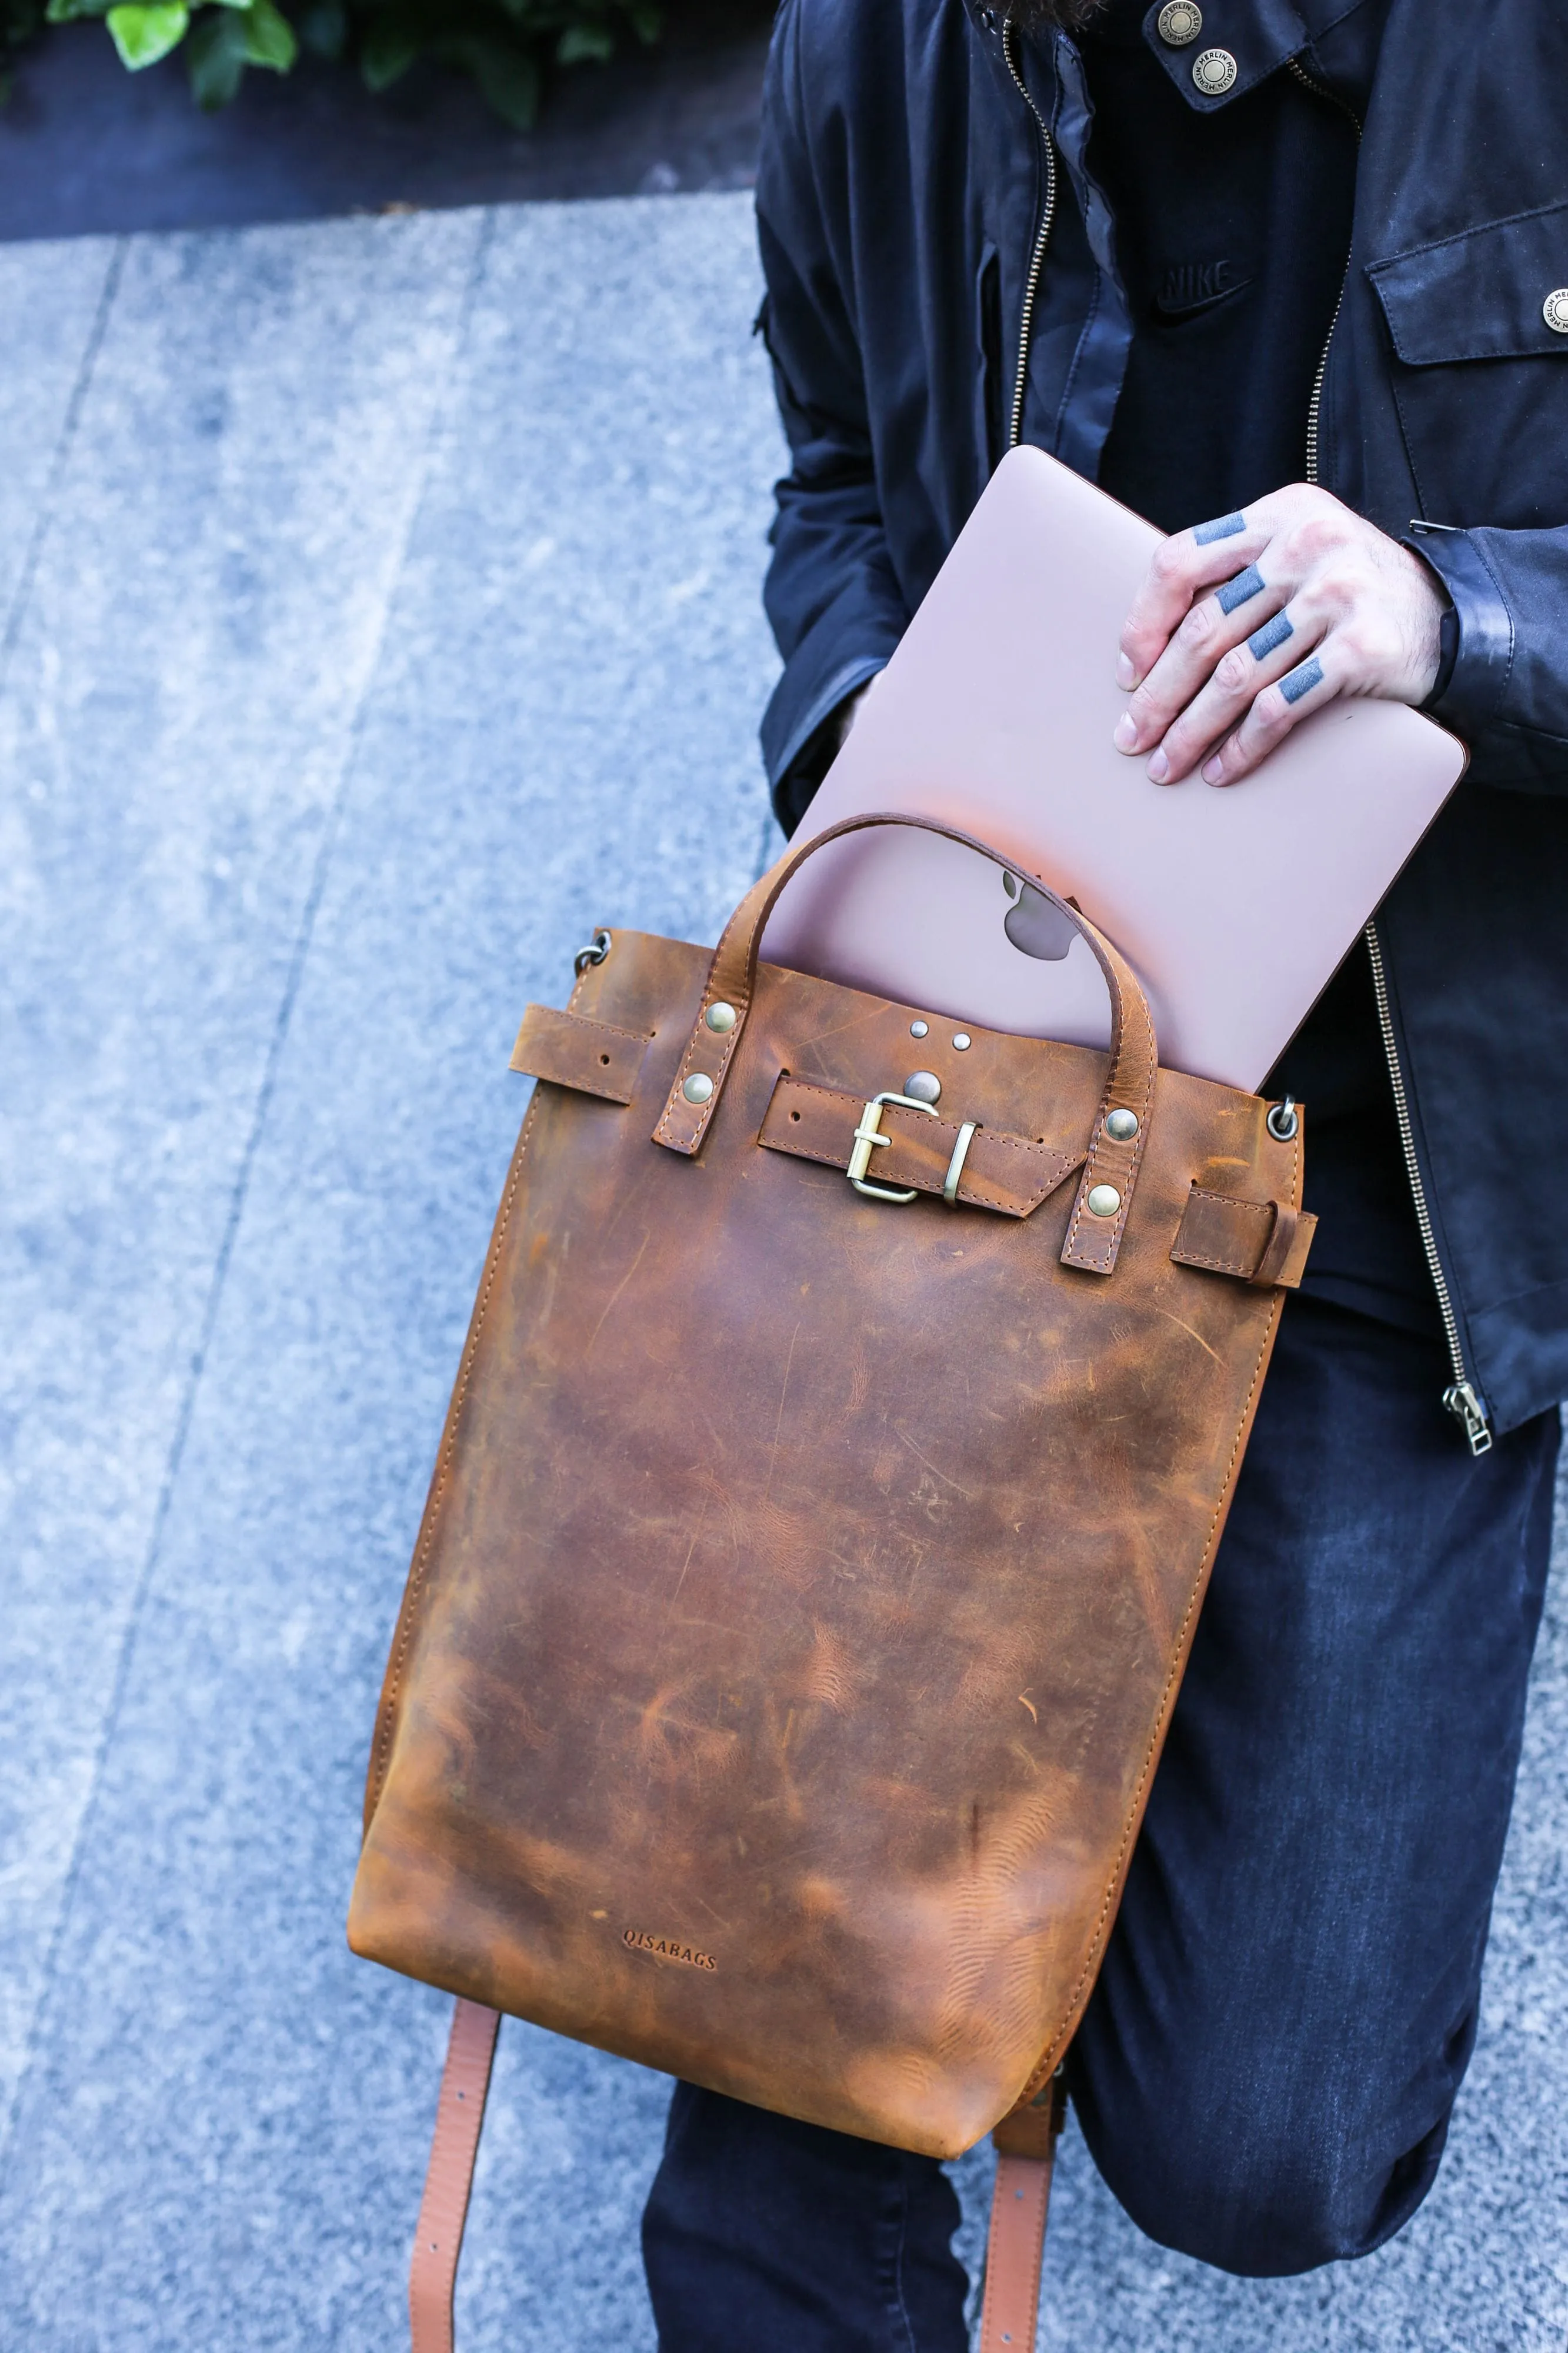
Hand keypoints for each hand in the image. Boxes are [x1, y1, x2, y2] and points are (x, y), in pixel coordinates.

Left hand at [1111, 485, 1446, 786]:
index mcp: (1278, 515)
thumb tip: (1148, 642)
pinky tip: (1222, 769)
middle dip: (1158, 694)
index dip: (1143, 622)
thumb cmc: (1353, 593)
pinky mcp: (1362, 648)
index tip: (1127, 672)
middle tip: (1130, 737)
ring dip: (1191, 730)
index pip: (1180, 562)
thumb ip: (1241, 572)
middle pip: (1204, 630)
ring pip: (1236, 676)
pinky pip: (1281, 706)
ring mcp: (1338, 595)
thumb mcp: (1301, 552)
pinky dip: (1244, 745)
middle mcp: (1307, 545)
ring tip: (1165, 764)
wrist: (1451, 616)